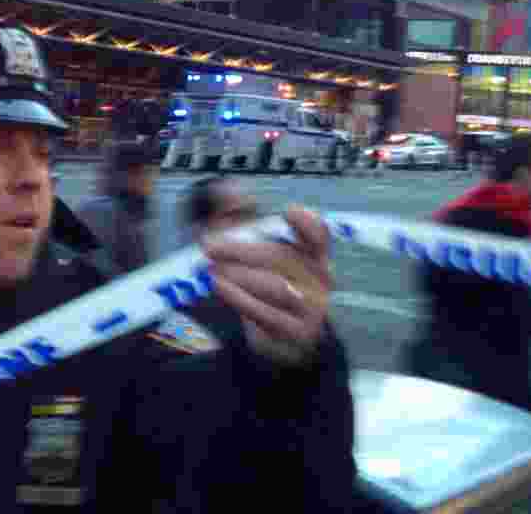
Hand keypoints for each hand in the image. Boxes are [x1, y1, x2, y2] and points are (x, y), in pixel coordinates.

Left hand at [204, 205, 331, 366]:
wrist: (281, 341)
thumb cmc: (266, 287)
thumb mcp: (252, 255)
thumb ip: (238, 222)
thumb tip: (225, 190)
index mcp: (313, 256)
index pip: (319, 236)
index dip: (308, 224)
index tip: (289, 211)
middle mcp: (318, 280)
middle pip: (283, 258)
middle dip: (243, 250)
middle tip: (211, 247)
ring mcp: (311, 308)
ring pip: (276, 286)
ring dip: (240, 275)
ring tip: (212, 269)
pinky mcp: (296, 331)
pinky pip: (268, 313)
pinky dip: (240, 299)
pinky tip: (220, 287)